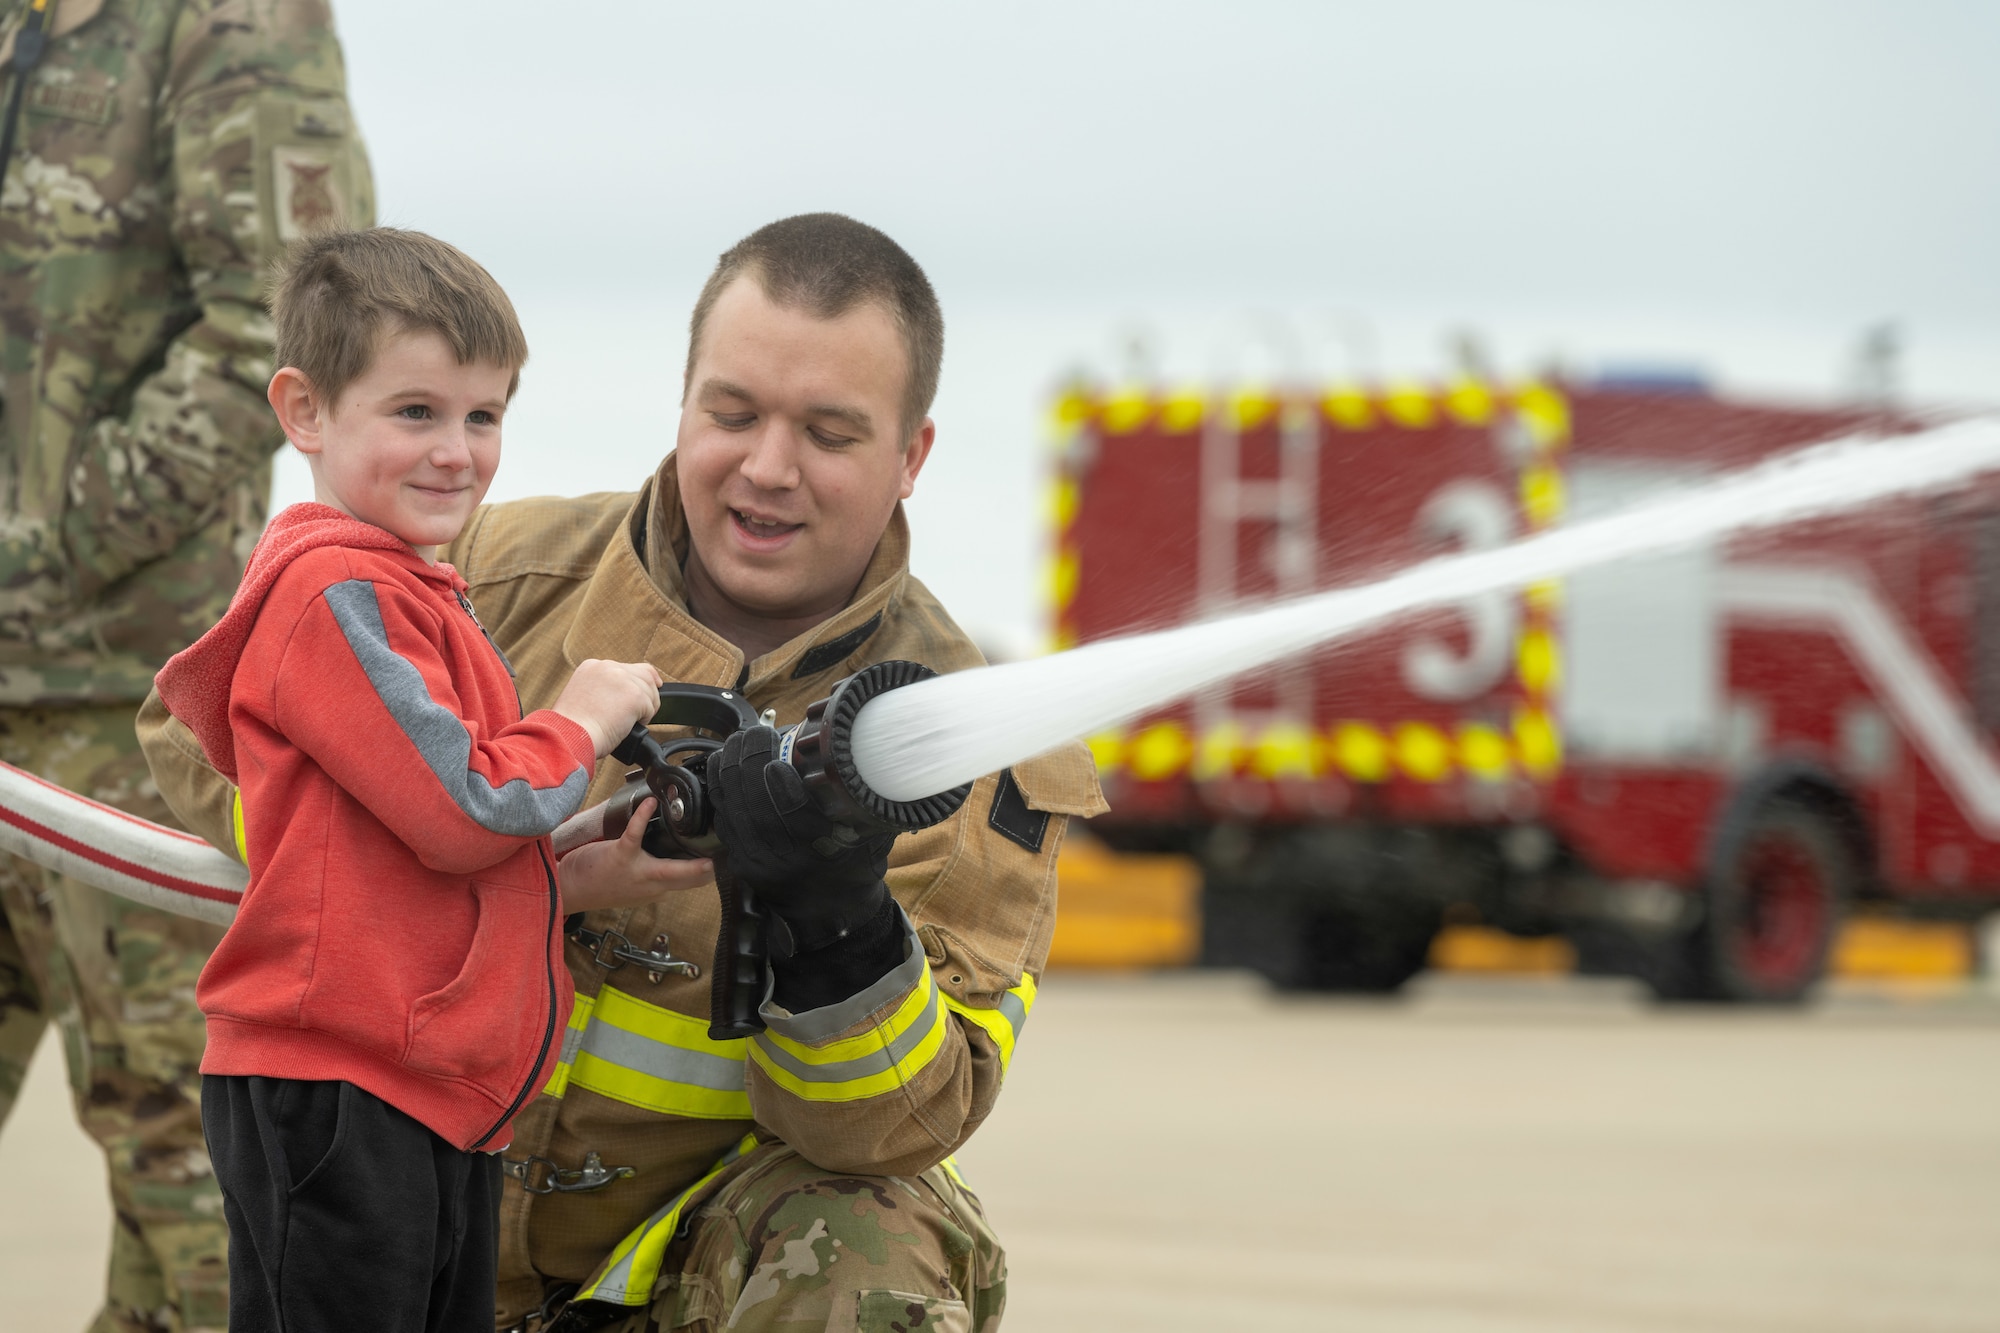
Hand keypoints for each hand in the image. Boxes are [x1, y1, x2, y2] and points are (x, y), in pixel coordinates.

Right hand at [552, 659, 662, 756]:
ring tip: (629, 723)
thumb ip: (602, 690)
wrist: (568, 737)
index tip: (642, 692)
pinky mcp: (634, 694)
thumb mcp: (582, 697)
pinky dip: (644, 719)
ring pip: (650, 690)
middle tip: (641, 713)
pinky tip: (628, 727)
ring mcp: (622, 679)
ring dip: (646, 709)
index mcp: (592, 667)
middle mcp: (607, 667)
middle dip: (647, 694)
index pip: (626, 667)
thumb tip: (623, 697)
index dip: (639, 681)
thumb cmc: (572, 728)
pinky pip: (651, 706)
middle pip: (644, 675)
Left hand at [558, 798, 715, 911]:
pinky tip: (650, 803)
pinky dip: (644, 816)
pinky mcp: (620, 856)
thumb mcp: (634, 884)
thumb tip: (675, 854)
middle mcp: (652, 885)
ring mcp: (638, 872)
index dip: (712, 872)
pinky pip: (637, 834)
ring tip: (707, 836)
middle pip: (692, 879)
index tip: (728, 859)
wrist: (568, 889)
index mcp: (658, 889)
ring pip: (672, 867)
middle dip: (713, 868)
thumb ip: (656, 874)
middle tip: (732, 851)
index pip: (693, 883)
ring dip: (692, 855)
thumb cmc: (598, 883)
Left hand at [708, 726, 894, 955]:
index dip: (770, 763)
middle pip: (750, 796)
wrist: (829, 912)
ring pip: (730, 805)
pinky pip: (723, 818)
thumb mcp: (870, 831)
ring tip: (737, 743)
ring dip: (728, 768)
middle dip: (745, 757)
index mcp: (819, 842)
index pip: (785, 798)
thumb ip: (859, 796)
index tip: (771, 738)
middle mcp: (784, 852)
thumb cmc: (853, 866)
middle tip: (753, 733)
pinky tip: (724, 768)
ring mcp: (757, 858)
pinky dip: (720, 789)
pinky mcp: (741, 860)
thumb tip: (853, 752)